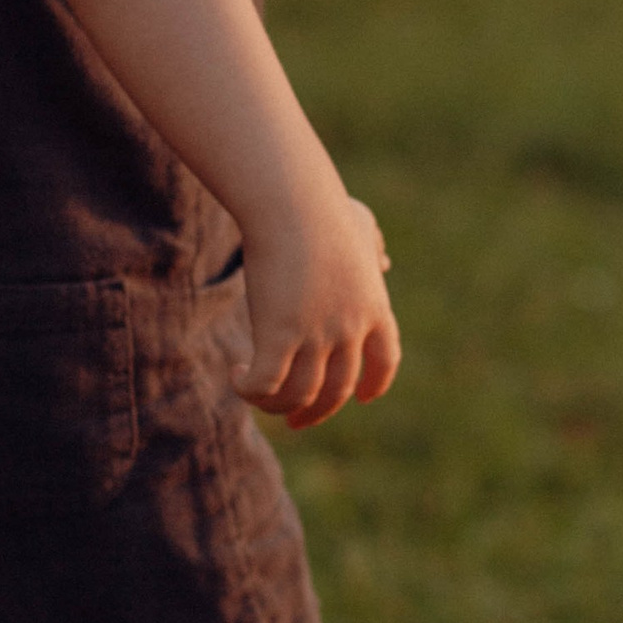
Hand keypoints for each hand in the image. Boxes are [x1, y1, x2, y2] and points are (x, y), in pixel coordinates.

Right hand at [237, 195, 399, 428]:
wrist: (292, 202)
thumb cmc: (321, 207)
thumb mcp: (359, 226)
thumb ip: (371, 246)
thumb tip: (384, 257)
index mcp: (374, 306)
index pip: (385, 361)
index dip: (373, 385)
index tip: (361, 398)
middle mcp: (350, 328)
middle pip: (338, 389)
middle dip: (317, 411)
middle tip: (296, 420)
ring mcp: (318, 335)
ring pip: (300, 395)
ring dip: (276, 405)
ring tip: (257, 395)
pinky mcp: (280, 336)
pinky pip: (267, 384)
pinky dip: (251, 390)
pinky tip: (237, 375)